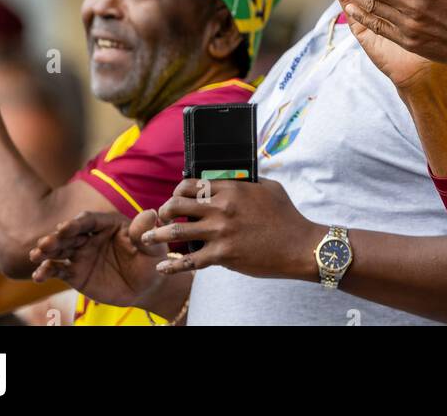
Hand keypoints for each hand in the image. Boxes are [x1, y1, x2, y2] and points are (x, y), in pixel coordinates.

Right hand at [30, 210, 167, 308]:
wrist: (147, 286)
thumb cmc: (151, 260)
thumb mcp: (152, 247)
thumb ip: (145, 233)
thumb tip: (151, 214)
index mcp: (108, 224)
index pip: (89, 220)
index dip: (77, 223)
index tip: (66, 227)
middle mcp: (90, 237)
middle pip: (69, 234)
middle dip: (56, 237)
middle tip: (45, 243)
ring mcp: (80, 254)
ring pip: (59, 250)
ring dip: (46, 252)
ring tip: (36, 256)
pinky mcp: (74, 273)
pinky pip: (58, 270)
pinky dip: (46, 271)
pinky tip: (39, 275)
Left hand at [145, 178, 324, 279]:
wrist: (298, 245)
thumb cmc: (287, 216)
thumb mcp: (269, 187)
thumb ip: (248, 182)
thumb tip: (235, 177)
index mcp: (232, 188)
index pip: (193, 184)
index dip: (178, 190)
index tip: (176, 197)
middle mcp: (222, 208)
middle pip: (177, 204)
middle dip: (164, 210)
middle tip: (161, 216)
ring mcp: (220, 232)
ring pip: (176, 231)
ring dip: (157, 235)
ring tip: (147, 239)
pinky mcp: (222, 255)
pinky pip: (189, 261)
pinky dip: (172, 266)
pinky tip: (163, 268)